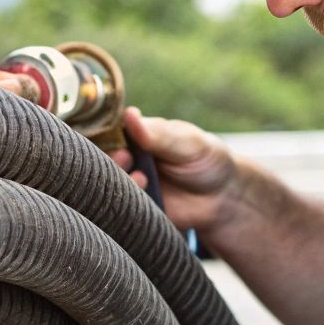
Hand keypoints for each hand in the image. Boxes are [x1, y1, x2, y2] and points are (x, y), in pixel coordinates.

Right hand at [111, 107, 240, 232]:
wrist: (223, 196)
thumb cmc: (203, 158)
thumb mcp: (185, 141)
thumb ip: (157, 134)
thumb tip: (129, 114)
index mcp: (133, 137)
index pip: (106, 134)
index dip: (106, 139)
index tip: (122, 143)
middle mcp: (126, 160)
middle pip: (100, 161)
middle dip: (111, 161)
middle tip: (127, 158)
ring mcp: (128, 185)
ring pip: (107, 186)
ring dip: (119, 182)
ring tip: (142, 179)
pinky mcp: (134, 209)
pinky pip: (119, 210)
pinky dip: (126, 204)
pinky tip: (144, 198)